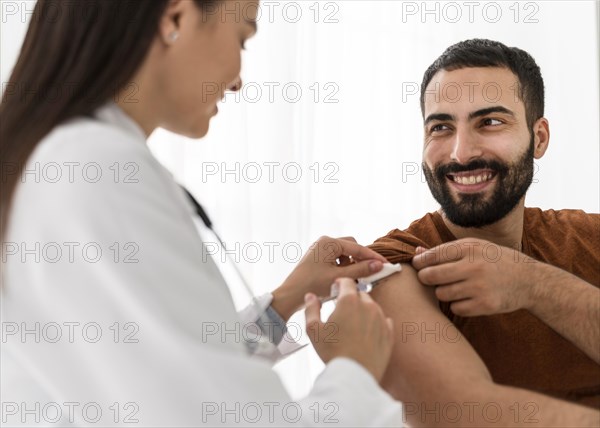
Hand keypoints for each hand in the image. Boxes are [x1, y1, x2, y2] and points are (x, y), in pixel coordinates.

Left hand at [271, 236, 386, 319]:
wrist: (290, 295)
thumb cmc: (312, 285)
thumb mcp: (339, 278)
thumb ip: (360, 270)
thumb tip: (379, 265)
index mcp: (328, 243)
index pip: (358, 248)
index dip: (373, 257)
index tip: (386, 265)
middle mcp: (324, 242)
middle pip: (352, 247)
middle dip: (361, 260)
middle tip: (370, 274)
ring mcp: (320, 249)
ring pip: (345, 254)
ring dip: (352, 265)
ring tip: (353, 280)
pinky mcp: (318, 258)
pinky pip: (337, 259)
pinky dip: (343, 268)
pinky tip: (343, 280)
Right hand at [304, 278, 393, 382]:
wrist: (354, 375)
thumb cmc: (332, 352)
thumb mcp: (313, 329)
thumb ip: (311, 308)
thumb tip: (310, 296)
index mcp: (349, 301)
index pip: (347, 282)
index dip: (340, 284)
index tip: (335, 290)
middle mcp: (368, 306)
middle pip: (360, 294)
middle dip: (351, 298)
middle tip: (341, 310)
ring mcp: (381, 319)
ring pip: (372, 307)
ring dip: (363, 311)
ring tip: (352, 325)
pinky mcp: (389, 333)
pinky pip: (383, 321)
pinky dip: (375, 323)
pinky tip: (366, 333)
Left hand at [411, 238, 538, 315]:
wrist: (529, 280)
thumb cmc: (494, 260)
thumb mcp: (474, 247)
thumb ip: (445, 250)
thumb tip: (416, 252)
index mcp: (469, 248)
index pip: (432, 256)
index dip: (419, 262)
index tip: (418, 265)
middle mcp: (474, 266)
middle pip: (431, 276)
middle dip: (426, 278)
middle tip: (430, 278)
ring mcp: (480, 287)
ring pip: (441, 294)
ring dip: (444, 292)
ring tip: (456, 287)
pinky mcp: (485, 305)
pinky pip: (456, 308)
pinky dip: (458, 305)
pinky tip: (468, 298)